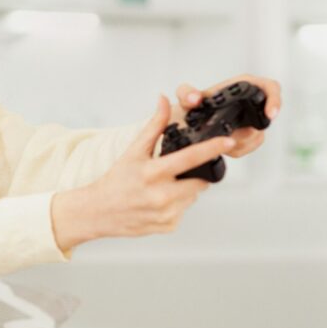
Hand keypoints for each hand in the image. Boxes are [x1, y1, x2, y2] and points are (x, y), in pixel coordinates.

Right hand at [51, 95, 233, 252]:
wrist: (98, 212)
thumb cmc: (115, 180)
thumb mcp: (133, 151)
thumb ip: (153, 126)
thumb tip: (164, 101)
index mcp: (153, 173)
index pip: (191, 158)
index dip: (213, 148)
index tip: (228, 141)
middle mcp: (161, 195)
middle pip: (200, 181)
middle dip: (194, 174)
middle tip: (174, 173)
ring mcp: (167, 213)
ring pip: (193, 196)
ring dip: (185, 190)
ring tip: (161, 188)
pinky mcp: (169, 226)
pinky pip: (184, 210)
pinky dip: (176, 204)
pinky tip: (158, 202)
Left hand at [171, 74, 280, 157]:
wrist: (188, 121)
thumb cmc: (192, 104)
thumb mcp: (186, 96)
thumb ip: (187, 93)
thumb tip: (194, 99)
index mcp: (242, 85)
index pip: (270, 88)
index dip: (274, 100)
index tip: (270, 114)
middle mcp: (250, 102)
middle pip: (266, 118)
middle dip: (251, 131)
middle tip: (234, 138)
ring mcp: (252, 120)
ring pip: (257, 136)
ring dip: (241, 142)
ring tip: (221, 141)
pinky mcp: (249, 136)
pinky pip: (250, 146)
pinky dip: (237, 149)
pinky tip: (224, 147)